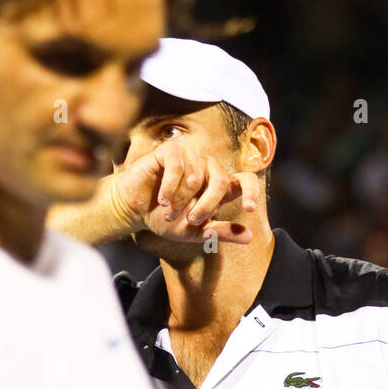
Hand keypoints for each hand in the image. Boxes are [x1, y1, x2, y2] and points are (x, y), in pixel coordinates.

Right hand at [111, 140, 258, 244]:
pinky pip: (177, 167)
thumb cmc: (165, 218)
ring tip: (169, 210)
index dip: (251, 192)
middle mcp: (209, 168)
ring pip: (196, 178)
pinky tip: (162, 199)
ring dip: (181, 201)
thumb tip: (249, 238)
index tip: (249, 209)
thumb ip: (220, 232)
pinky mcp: (172, 151)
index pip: (246, 180)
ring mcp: (192, 157)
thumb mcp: (195, 232)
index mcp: (220, 186)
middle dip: (206, 206)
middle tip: (191, 220)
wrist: (136, 210)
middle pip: (221, 182)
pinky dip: (169, 188)